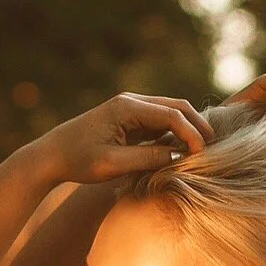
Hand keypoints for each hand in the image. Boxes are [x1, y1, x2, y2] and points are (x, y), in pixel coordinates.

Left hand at [30, 92, 215, 185]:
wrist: (51, 155)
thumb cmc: (78, 160)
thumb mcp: (113, 163)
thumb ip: (147, 159)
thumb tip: (178, 157)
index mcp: (127, 107)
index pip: (171, 115)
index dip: (190, 134)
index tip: (200, 154)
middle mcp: (131, 102)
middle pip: (175, 106)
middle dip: (196, 124)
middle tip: (213, 146)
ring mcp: (130, 109)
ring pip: (169, 112)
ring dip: (187, 128)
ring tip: (203, 148)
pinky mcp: (128, 120)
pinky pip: (158, 123)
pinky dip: (174, 133)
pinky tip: (183, 149)